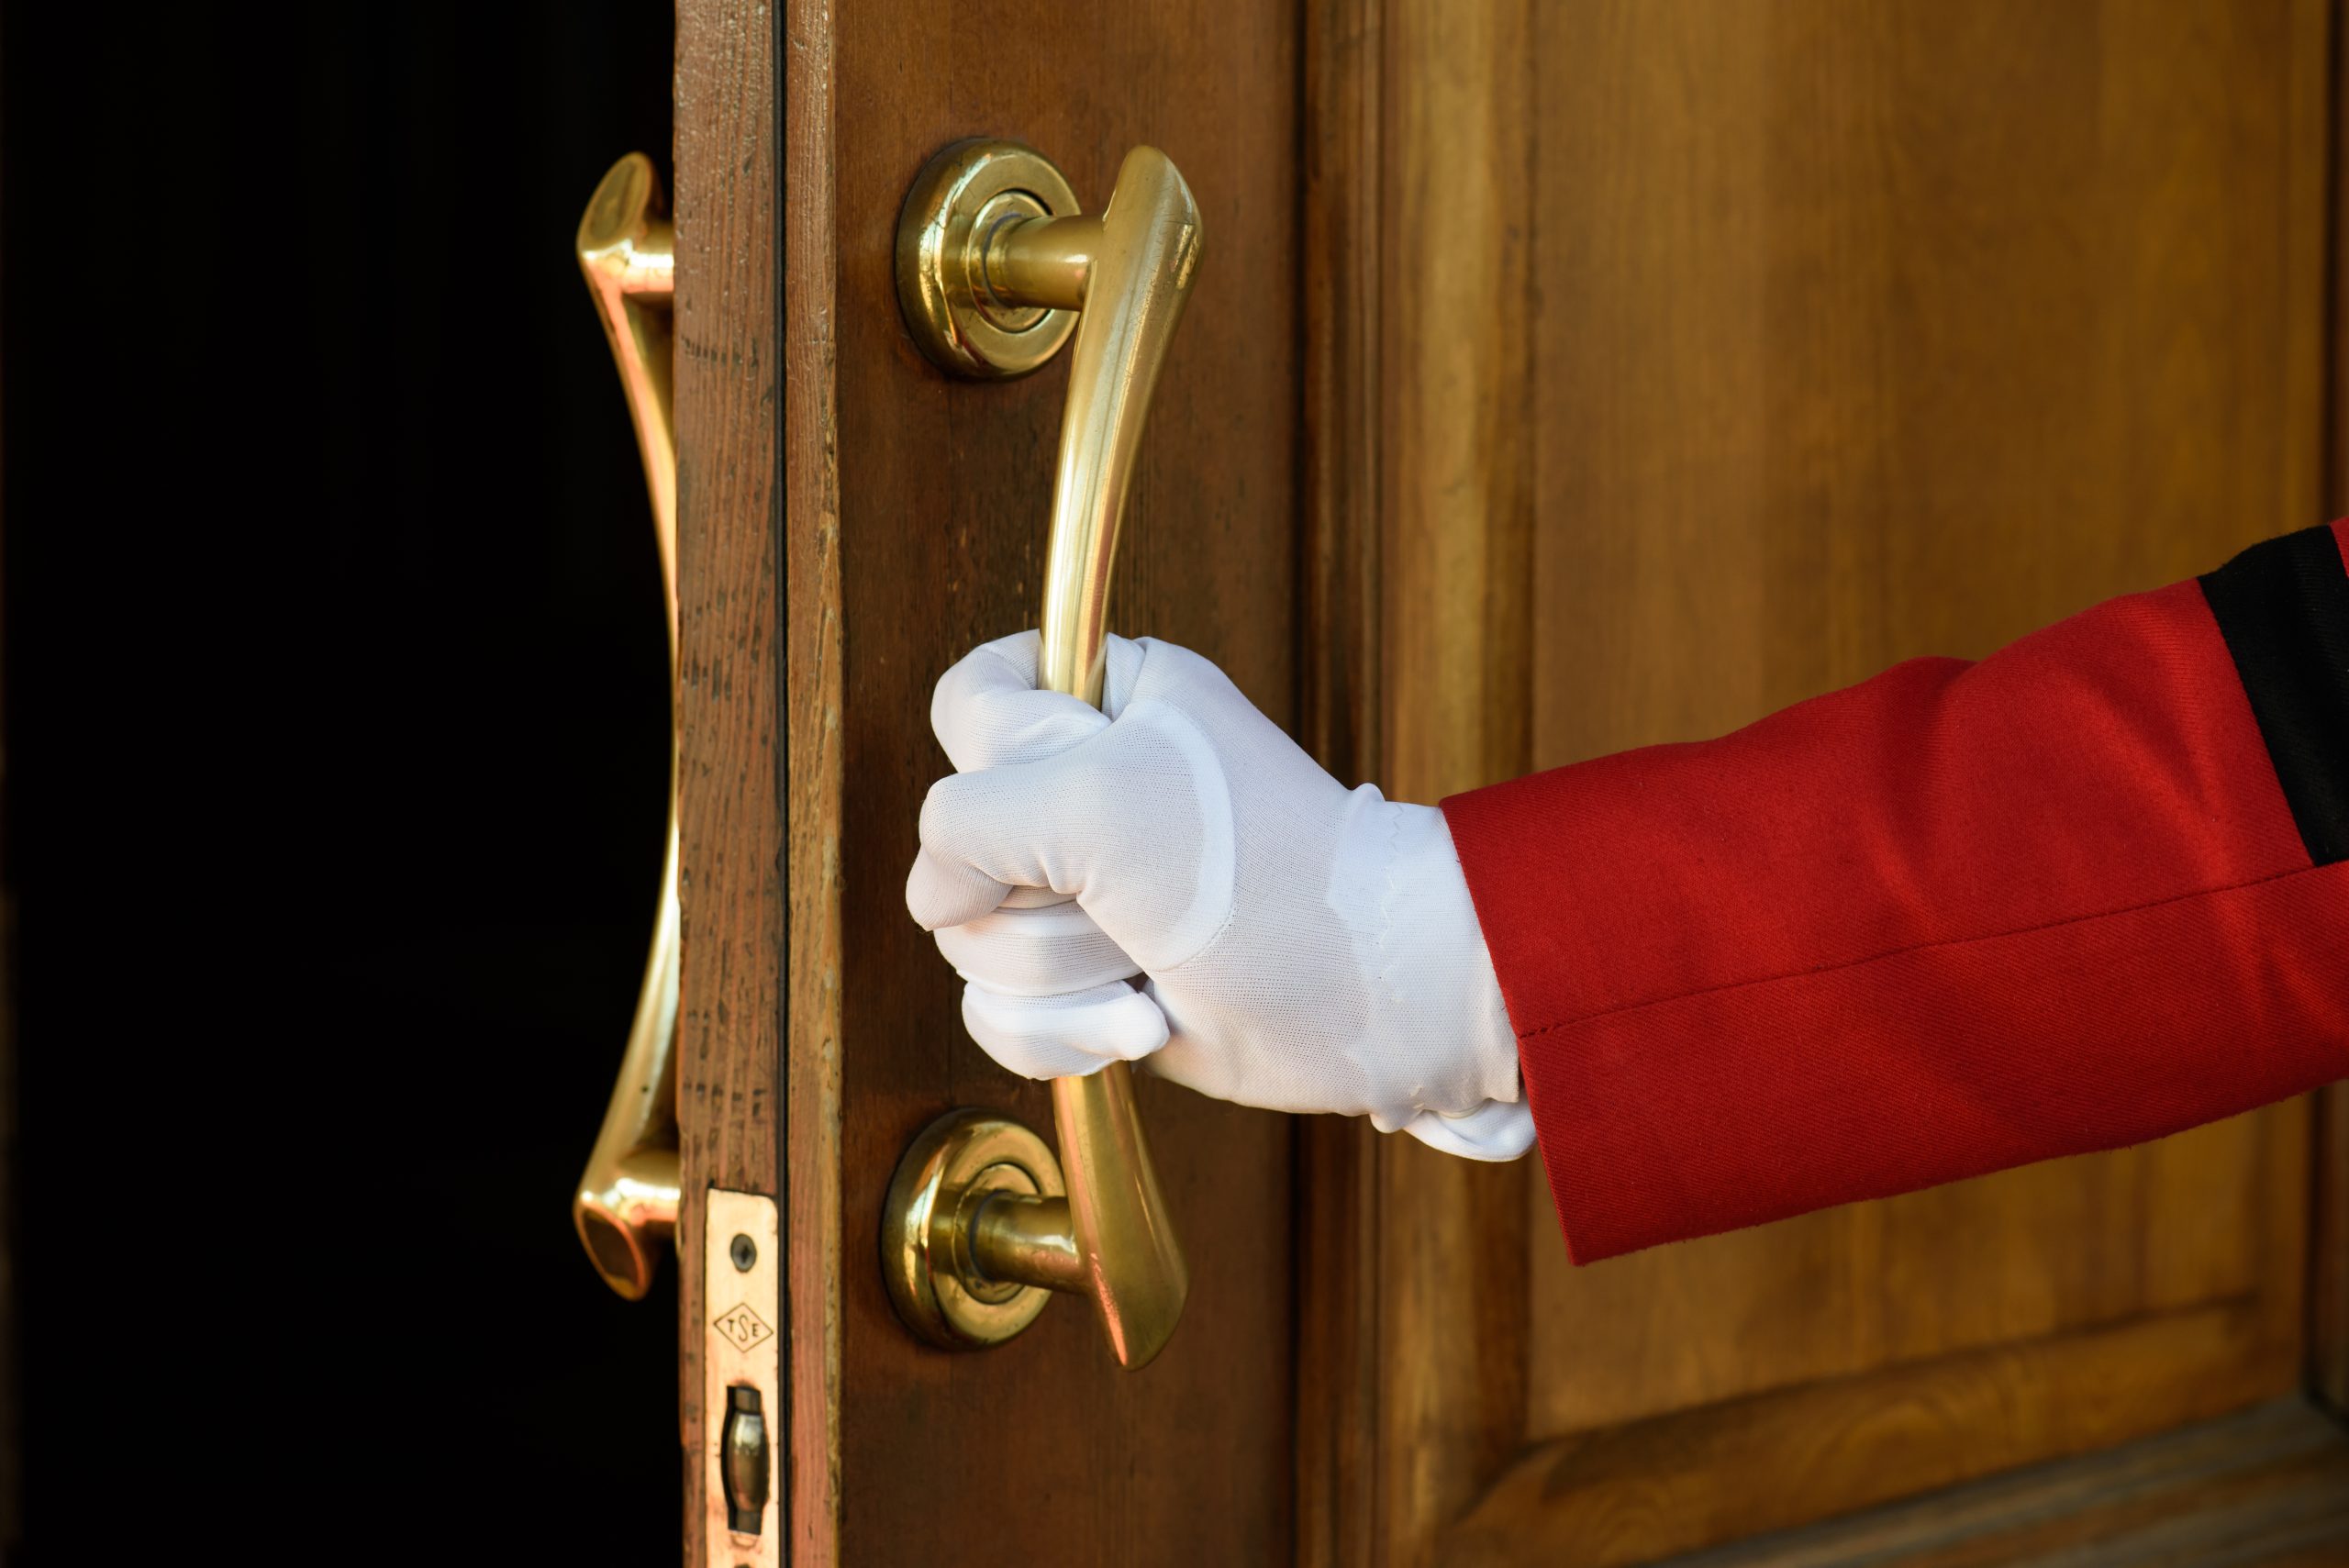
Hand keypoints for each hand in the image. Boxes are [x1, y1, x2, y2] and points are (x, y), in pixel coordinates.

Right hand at [906, 631, 1531, 1158]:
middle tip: (1125, 893)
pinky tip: (1141, 1020)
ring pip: (974, 939)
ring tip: (1146, 960)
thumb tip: (931, 895)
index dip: (994, 758)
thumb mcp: (1097, 799)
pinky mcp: (1091, 979)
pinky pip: (1001, 1013)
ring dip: (1062, 972)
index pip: (971, 703)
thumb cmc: (1261, 870)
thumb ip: (970, 816)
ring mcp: (1085, 893)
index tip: (1069, 790)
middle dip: (1038, 893)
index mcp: (1106, 701)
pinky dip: (1065, 1033)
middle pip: (956, 839)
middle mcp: (1086, 791)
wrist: (1363, 995)